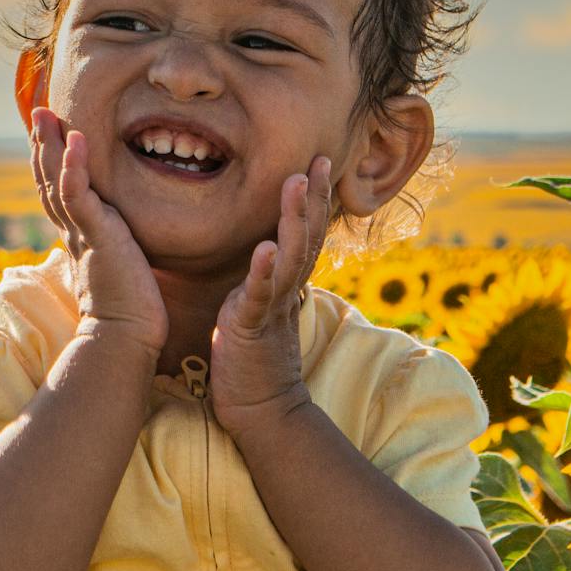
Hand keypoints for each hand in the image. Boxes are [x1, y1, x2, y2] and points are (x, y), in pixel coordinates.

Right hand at [30, 107, 168, 356]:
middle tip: (38, 113)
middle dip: (43, 145)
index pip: (60, 193)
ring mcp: (83, 232)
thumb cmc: (130, 310)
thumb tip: (122, 244)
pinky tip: (76, 139)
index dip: (53, 163)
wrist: (126, 336)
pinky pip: (79, 195)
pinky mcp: (96, 235)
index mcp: (81, 238)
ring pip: (57, 181)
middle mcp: (75, 232)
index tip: (51, 135)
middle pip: (50, 180)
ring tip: (45, 116)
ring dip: (50, 146)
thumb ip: (116, 251)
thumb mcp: (122, 269)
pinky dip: (75, 167)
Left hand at [210, 156, 331, 439]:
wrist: (262, 411)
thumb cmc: (255, 359)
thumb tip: (269, 251)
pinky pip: (259, 296)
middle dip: (312, 198)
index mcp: (287, 284)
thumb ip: (268, 281)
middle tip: (318, 159)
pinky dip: (263, 272)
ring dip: (293, 220)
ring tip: (294, 184)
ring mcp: (272, 308)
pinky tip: (266, 248)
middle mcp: (286, 290)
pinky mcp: (252, 328)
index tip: (318, 161)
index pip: (307, 234)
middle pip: (307, 237)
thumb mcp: (261, 308)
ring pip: (289, 258)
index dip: (315, 199)